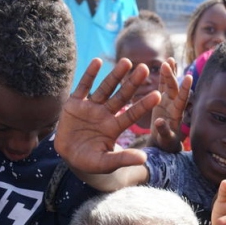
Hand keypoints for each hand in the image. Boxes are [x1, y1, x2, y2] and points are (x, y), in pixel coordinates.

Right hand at [53, 58, 160, 172]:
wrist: (67, 157)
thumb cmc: (89, 162)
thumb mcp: (106, 162)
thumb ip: (123, 158)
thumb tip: (144, 159)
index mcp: (114, 127)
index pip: (132, 114)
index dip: (144, 105)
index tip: (158, 94)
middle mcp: (105, 114)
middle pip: (122, 97)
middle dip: (133, 83)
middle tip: (146, 69)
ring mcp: (90, 107)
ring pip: (105, 88)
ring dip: (116, 75)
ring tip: (127, 61)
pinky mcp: (75, 103)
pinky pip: (83, 86)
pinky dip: (90, 75)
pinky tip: (98, 61)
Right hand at [149, 59, 190, 152]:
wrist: (164, 142)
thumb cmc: (167, 144)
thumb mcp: (166, 140)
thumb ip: (164, 131)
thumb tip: (159, 121)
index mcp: (177, 115)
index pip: (182, 100)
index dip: (185, 89)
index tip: (189, 78)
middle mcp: (174, 105)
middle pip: (174, 89)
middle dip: (172, 76)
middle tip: (169, 63)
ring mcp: (168, 101)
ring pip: (169, 84)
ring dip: (170, 72)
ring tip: (170, 59)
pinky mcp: (162, 99)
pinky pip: (163, 85)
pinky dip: (165, 75)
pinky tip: (166, 63)